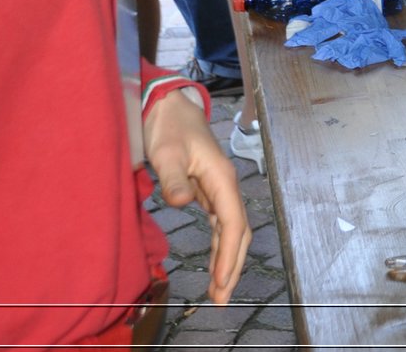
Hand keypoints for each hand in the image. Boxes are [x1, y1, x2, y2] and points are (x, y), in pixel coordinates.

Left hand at [143, 91, 250, 304]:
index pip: (232, 222)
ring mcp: (219, 189)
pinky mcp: (208, 191)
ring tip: (219, 289)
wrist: (169, 109)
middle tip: (222, 297)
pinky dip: (220, 245)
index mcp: (222, 178)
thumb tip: (182, 203)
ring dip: (227, 259)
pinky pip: (220, 224)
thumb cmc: (170, 128)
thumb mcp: (167, 152)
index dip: (228, 253)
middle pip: (238, 231)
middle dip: (232, 265)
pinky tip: (216, 262)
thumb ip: (173, 179)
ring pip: (231, 230)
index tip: (219, 280)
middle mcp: (226, 186)